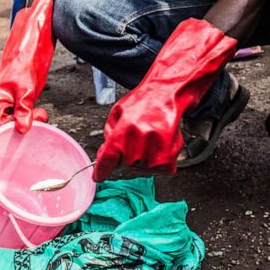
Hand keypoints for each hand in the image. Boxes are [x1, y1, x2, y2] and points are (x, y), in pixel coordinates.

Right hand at [0, 0, 54, 132]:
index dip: (14, 128)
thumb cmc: (24, 62)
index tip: (31, 121)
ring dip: (28, 119)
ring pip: (16, 119)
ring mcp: (8, 99)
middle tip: (40, 115)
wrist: (31, 42)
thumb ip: (23, 109)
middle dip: (23, 124)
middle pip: (8, 125)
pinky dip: (30, 114)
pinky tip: (40, 109)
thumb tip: (23, 129)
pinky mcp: (18, 96)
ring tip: (41, 112)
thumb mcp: (26, 88)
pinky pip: (21, 112)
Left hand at [93, 18, 236, 180]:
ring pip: (144, 169)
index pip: (108, 158)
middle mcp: (138, 139)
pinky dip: (162, 163)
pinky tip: (161, 147)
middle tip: (136, 140)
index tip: (98, 177)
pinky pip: (162, 170)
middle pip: (126, 165)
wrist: (169, 92)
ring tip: (150, 140)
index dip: (102, 170)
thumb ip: (109, 134)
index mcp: (123, 129)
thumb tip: (104, 155)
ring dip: (146, 160)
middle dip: (128, 156)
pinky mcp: (170, 153)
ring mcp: (155, 147)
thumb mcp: (118, 112)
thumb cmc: (144, 101)